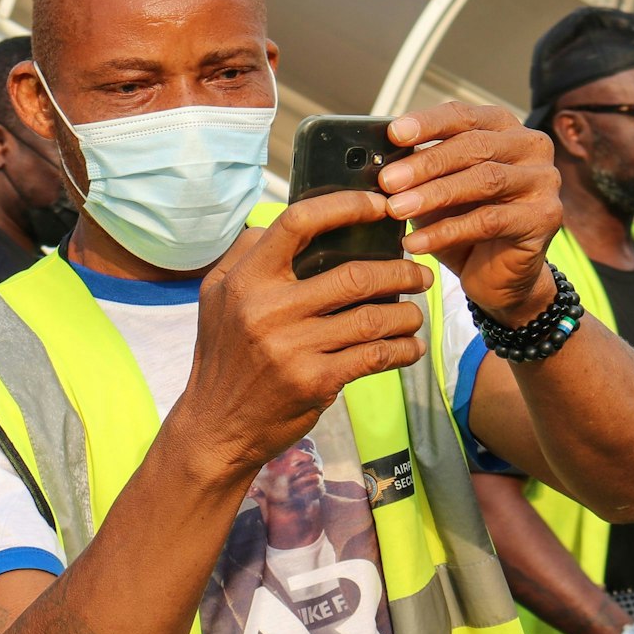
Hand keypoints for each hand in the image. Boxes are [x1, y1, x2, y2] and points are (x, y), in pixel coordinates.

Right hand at [173, 190, 431, 479]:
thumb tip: (280, 222)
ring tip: (415, 314)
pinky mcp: (314, 381)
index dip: (345, 207)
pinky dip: (403, 350)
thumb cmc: (224, 357)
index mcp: (245, 281)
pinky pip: (375, 356)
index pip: (298, 223)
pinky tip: (409, 347)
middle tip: (419, 274)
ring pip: (374, 319)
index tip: (379, 207)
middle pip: (355, 275)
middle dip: (401, 272)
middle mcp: (267, 310)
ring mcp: (292, 348)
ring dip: (408, 315)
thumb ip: (244, 255)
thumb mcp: (215, 297)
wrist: (216, 426)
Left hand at [380, 103, 561, 326]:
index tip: (393, 133)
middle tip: (387, 181)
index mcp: (502, 128)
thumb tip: (376, 159)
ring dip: (434, 194)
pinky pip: (489, 220)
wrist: (496, 275)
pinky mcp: (544, 217)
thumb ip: (417, 170)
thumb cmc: (462, 223)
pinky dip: (447, 231)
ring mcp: (543, 181)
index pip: (463, 116)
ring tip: (396, 210)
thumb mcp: (434, 190)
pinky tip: (416, 243)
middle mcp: (530, 147)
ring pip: (484, 180)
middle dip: (426, 164)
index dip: (428, 123)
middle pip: (474, 146)